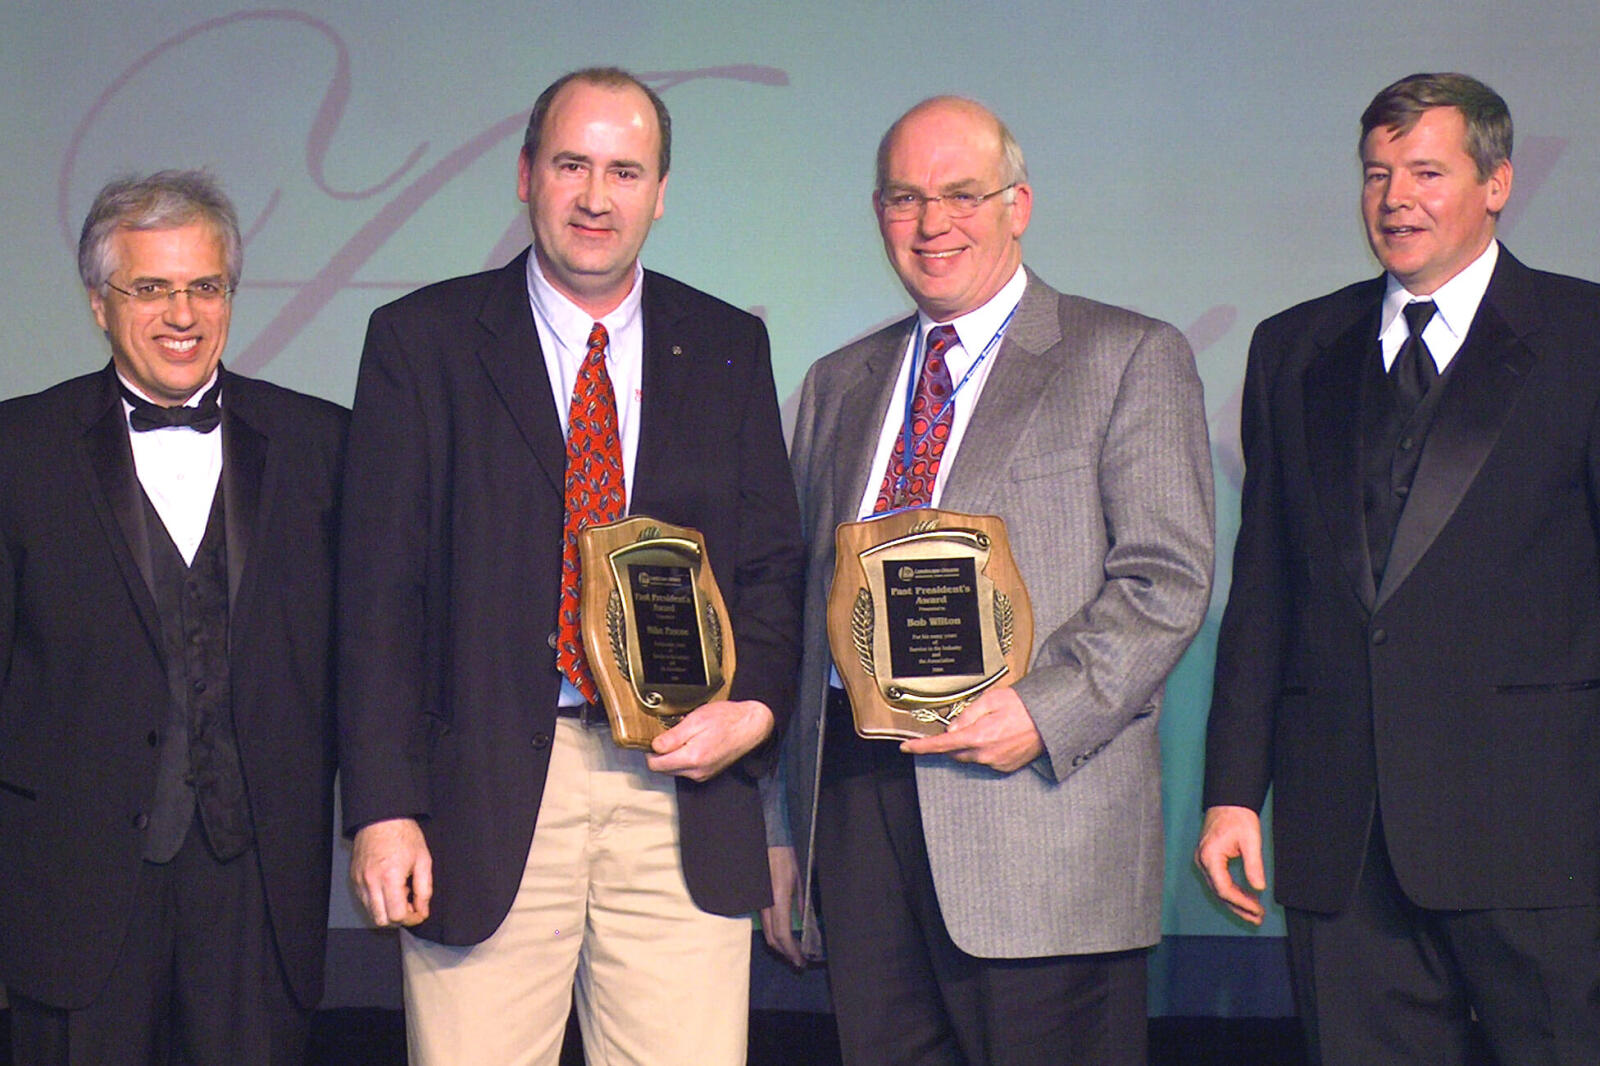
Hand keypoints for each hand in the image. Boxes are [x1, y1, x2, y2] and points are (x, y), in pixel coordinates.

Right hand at [350, 817, 432, 927]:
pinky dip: (377, 901)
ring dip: (386, 909)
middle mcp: (370, 882)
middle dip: (397, 918)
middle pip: (381, 920)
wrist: (382, 818)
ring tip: (399, 890)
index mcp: (389, 878)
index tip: (418, 912)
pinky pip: (364, 900)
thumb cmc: (403, 835)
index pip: (396, 916)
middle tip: (409, 904)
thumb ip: (424, 889)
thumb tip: (422, 910)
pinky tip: (388, 886)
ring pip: (371, 912)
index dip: (411, 919)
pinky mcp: (353, 878)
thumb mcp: (423, 860)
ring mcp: (359, 881)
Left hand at [646, 699, 774, 781]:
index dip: (650, 751)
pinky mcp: (707, 773)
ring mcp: (703, 774)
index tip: (654, 739)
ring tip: (685, 736)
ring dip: (674, 755)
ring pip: (674, 769)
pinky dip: (684, 758)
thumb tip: (654, 746)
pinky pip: (687, 769)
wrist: (750, 726)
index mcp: (692, 758)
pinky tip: (693, 743)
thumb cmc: (727, 719)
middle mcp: (697, 771)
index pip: (656, 765)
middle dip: (662, 754)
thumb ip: (673, 736)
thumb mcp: (695, 720)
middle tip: (670, 734)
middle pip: (664, 769)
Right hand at [760, 845, 806, 968]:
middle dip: (786, 953)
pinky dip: (774, 932)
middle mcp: (766, 904)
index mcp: (779, 898)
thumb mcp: (799, 878)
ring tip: (793, 951)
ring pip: (767, 931)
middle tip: (798, 960)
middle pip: (773, 938)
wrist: (764, 840)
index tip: (801, 961)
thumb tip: (802, 917)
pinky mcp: (756, 899)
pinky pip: (764, 921)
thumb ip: (800, 900)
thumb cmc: (783, 856)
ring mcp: (758, 902)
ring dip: (779, 944)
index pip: (783, 934)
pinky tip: (782, 934)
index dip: (792, 951)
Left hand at [899, 685, 1042, 772]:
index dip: (921, 747)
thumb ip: (967, 714)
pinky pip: (986, 760)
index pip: (941, 745)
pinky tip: (1000, 736)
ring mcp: (996, 763)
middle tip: (969, 723)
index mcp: (978, 736)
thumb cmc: (1024, 706)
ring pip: (971, 756)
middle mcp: (985, 754)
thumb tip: (951, 727)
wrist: (1050, 720)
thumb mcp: (991, 699)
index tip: (907, 747)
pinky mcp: (1006, 767)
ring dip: (972, 744)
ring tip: (991, 726)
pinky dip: (986, 750)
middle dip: (954, 740)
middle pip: (955, 751)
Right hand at [1194, 805, 1266, 924]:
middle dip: (1239, 907)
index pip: (1224, 888)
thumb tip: (1259, 887)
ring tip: (1254, 912)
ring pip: (1218, 889)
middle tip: (1257, 918)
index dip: (1241, 902)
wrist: (1228, 801)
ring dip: (1236, 902)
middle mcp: (1202, 861)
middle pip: (1219, 893)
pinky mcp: (1209, 860)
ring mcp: (1203, 861)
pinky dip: (1232, 892)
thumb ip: (1254, 865)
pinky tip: (1246, 898)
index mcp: (1210, 856)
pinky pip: (1219, 881)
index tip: (1257, 909)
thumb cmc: (1237, 816)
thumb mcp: (1250, 840)